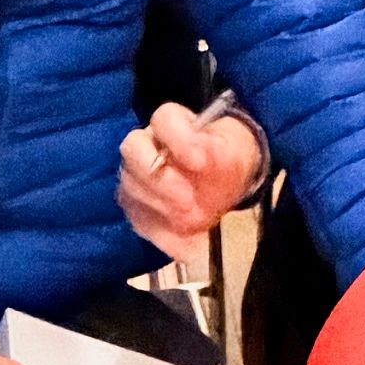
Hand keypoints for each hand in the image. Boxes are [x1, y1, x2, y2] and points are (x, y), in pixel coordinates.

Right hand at [117, 102, 260, 261]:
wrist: (226, 182)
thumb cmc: (228, 158)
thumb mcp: (234, 151)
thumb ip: (219, 151)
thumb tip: (202, 161)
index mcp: (172, 123)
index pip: (164, 119)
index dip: (179, 139)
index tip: (200, 162)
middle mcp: (146, 145)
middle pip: (133, 149)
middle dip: (159, 179)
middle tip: (188, 201)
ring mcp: (136, 177)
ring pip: (130, 188)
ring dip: (161, 209)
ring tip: (192, 222)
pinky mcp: (138, 209)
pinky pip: (139, 222)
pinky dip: (163, 237)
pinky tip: (186, 246)